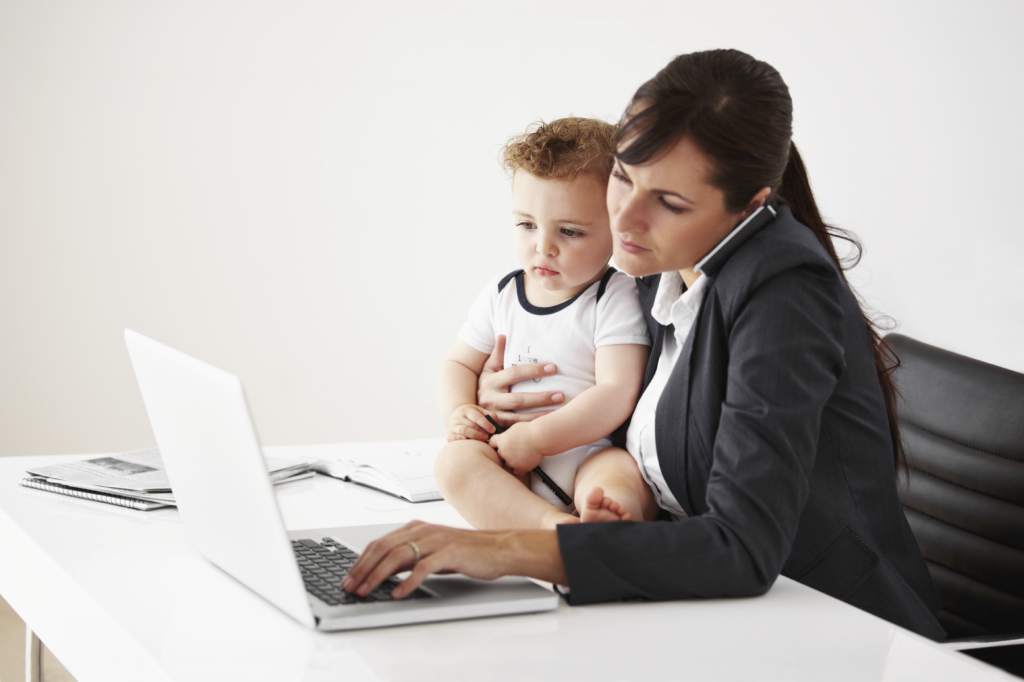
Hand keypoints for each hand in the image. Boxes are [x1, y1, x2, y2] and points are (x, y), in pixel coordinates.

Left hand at [342, 521, 565, 598]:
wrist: (499, 548)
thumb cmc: (466, 552)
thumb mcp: (433, 550)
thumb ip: (410, 557)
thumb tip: (383, 572)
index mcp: (417, 527)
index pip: (380, 542)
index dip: (361, 560)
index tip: (349, 577)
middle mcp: (423, 530)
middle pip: (384, 548)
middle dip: (363, 569)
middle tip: (351, 587)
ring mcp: (436, 540)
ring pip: (399, 556)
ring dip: (378, 576)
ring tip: (367, 591)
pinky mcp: (450, 553)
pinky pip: (423, 567)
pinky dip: (408, 581)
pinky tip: (399, 593)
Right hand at [445, 403, 496, 441]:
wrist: (456, 417)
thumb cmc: (473, 416)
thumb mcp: (480, 411)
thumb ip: (489, 415)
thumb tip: (495, 421)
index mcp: (467, 410)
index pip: (476, 417)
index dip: (485, 424)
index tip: (493, 430)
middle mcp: (458, 417)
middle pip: (470, 425)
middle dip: (481, 433)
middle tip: (489, 438)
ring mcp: (452, 426)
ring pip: (463, 431)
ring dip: (474, 437)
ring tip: (483, 441)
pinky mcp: (449, 434)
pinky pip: (453, 438)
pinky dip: (461, 440)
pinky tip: (470, 443)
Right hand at [478, 335, 564, 425]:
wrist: (468, 409)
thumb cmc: (487, 383)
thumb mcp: (489, 368)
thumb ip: (498, 353)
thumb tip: (503, 334)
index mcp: (490, 381)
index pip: (514, 374)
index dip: (534, 370)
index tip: (553, 368)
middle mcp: (490, 399)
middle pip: (518, 399)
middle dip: (540, 397)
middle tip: (561, 395)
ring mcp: (494, 415)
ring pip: (518, 417)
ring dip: (539, 415)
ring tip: (558, 410)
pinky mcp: (498, 427)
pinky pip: (516, 428)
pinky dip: (531, 426)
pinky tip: (547, 423)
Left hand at [488, 421, 542, 475]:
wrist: (540, 437)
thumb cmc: (530, 430)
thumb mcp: (514, 428)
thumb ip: (507, 435)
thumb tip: (505, 437)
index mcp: (501, 441)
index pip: (492, 443)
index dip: (497, 443)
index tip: (501, 442)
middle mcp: (504, 452)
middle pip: (499, 454)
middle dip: (504, 452)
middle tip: (512, 450)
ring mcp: (511, 461)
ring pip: (507, 464)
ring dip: (512, 461)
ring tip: (519, 457)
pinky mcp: (520, 468)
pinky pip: (517, 472)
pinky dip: (520, 469)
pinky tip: (524, 463)